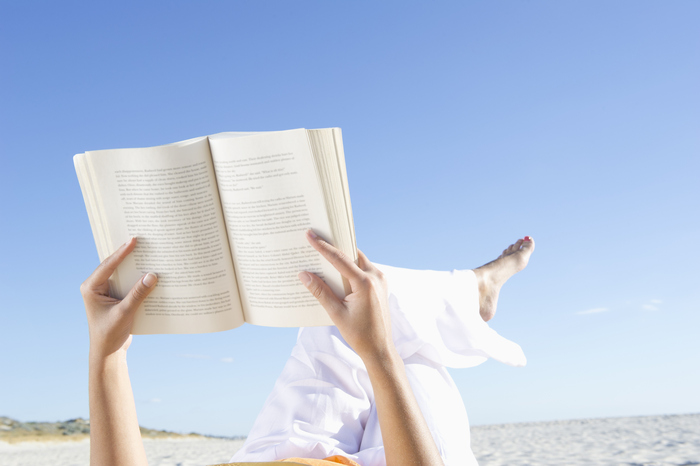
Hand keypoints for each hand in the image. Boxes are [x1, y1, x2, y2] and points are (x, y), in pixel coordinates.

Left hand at [80, 237, 157, 359]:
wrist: (108, 352)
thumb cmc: (110, 334)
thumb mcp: (124, 313)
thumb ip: (138, 294)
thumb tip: (152, 275)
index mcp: (91, 287)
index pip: (108, 265)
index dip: (122, 252)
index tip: (133, 240)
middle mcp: (97, 286)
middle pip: (114, 265)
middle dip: (129, 255)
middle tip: (142, 240)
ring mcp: (107, 291)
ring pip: (122, 273)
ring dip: (135, 266)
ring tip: (149, 253)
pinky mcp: (117, 296)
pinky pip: (128, 283)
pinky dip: (138, 279)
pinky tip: (151, 273)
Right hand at [298, 230, 393, 362]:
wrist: (380, 348)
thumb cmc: (359, 334)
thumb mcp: (336, 313)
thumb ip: (320, 292)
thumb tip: (304, 275)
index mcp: (365, 283)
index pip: (340, 259)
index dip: (323, 246)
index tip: (310, 235)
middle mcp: (376, 277)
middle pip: (351, 254)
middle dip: (334, 247)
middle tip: (317, 238)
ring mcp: (381, 280)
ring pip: (358, 260)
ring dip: (342, 258)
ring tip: (324, 254)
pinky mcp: (381, 285)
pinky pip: (363, 269)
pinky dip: (350, 267)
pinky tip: (336, 271)